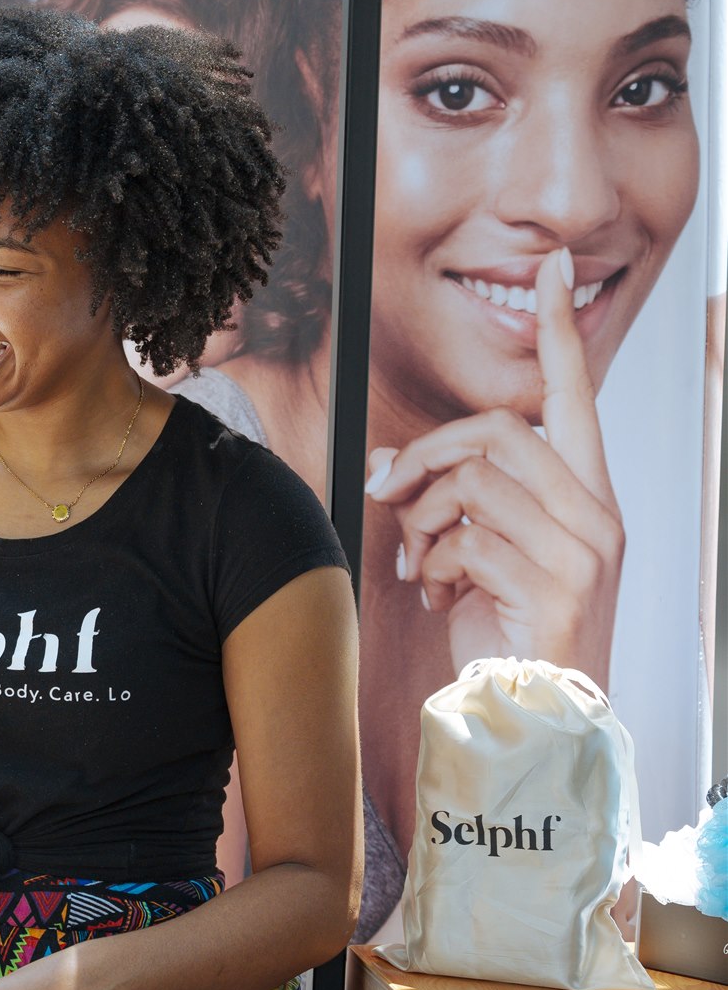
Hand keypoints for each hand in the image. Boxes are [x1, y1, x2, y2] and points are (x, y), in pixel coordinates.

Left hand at [367, 249, 623, 681]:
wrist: (537, 721)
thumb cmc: (509, 635)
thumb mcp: (487, 552)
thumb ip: (465, 500)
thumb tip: (395, 462)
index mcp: (588, 497)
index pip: (575, 396)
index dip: (558, 330)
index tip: (550, 268)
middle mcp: (599, 515)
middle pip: (499, 430)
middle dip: (427, 455)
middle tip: (390, 490)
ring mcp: (585, 552)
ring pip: (475, 480)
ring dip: (423, 519)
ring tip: (419, 560)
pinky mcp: (559, 587)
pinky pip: (468, 536)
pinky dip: (431, 561)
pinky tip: (435, 592)